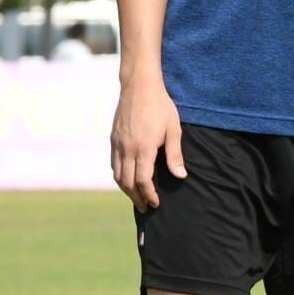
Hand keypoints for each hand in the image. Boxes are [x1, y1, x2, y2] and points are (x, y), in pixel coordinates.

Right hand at [110, 76, 184, 210]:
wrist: (139, 87)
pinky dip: (119, 175)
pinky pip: (113, 163)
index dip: (148, 194)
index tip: (155, 204)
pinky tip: (127, 179)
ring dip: (126, 189)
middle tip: (145, 207)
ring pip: (117, 174)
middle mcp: (127, 148)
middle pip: (127, 182)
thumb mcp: (173, 129)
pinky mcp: (113, 138)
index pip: (142, 180)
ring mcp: (117, 144)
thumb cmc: (161, 107)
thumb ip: (175, 154)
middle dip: (136, 197)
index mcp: (143, 148)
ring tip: (136, 197)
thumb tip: (180, 176)